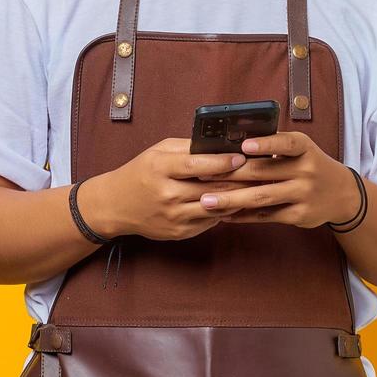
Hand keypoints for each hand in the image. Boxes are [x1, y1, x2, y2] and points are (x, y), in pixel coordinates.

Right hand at [89, 138, 252, 240]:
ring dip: (237, 198)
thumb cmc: (141, 173)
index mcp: (160, 169)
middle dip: (238, 181)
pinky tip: (238, 202)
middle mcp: (167, 195)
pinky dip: (224, 211)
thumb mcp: (158, 152)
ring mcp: (174, 217)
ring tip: (256, 188)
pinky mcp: (179, 233)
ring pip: (215, 208)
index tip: (241, 158)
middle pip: (211, 189)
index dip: (222, 162)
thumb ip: (188, 147)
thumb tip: (220, 144)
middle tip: (260, 173)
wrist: (116, 205)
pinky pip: (210, 222)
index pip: (196, 165)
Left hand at [196, 131, 360, 228]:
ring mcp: (303, 194)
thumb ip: (274, 146)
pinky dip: (244, 216)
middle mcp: (305, 170)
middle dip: (230, 175)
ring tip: (207, 201)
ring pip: (262, 197)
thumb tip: (232, 146)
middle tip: (202, 176)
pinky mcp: (299, 215)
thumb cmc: (309, 165)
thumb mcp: (301, 149)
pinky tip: (224, 215)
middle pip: (263, 173)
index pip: (285, 143)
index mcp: (303, 148)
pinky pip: (266, 216)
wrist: (341, 194)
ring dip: (231, 199)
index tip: (243, 146)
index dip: (265, 144)